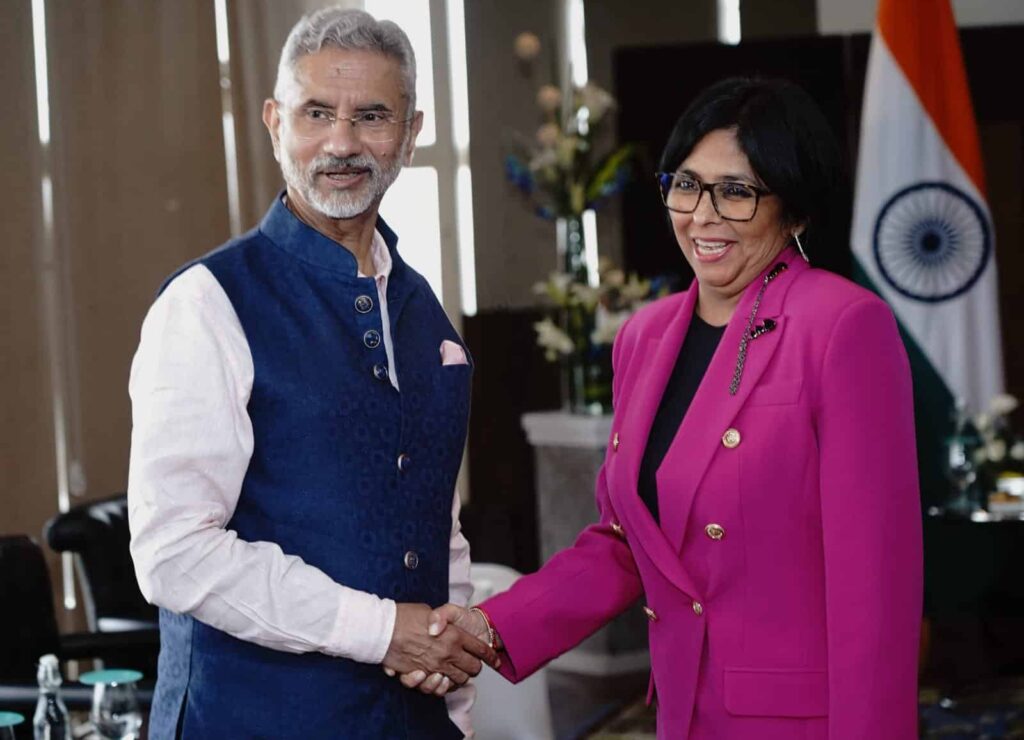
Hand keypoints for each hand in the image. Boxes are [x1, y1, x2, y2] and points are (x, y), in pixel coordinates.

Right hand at [381, 603, 497, 691]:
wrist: (383, 627)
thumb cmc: (406, 615)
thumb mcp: (432, 609)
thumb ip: (445, 618)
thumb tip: (446, 628)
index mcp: (454, 634)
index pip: (480, 649)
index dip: (490, 655)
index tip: (494, 659)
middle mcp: (447, 653)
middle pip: (473, 668)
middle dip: (475, 667)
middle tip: (472, 663)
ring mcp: (435, 666)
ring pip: (459, 680)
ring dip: (460, 677)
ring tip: (457, 670)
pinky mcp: (422, 675)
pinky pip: (440, 688)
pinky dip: (444, 686)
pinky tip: (443, 679)